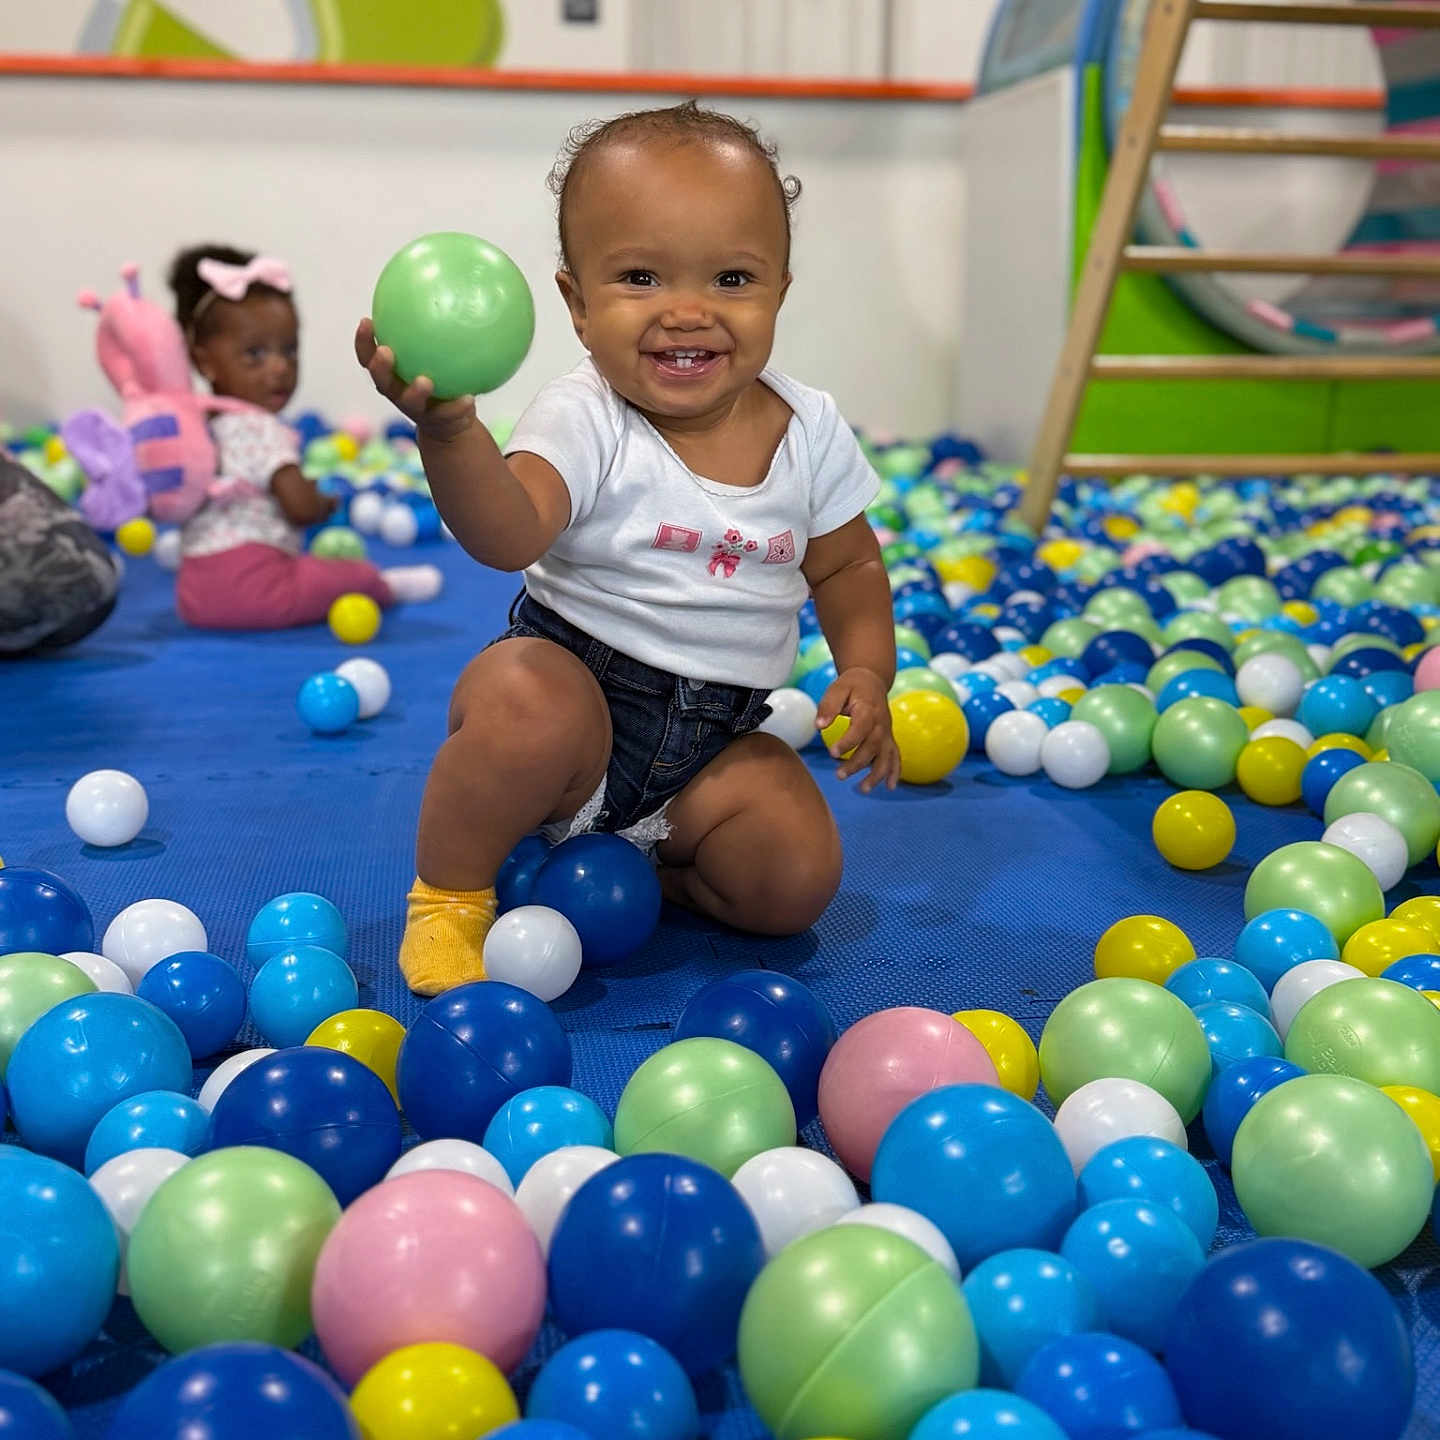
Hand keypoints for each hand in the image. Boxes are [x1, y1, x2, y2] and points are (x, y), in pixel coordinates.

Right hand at [354, 318, 476, 441]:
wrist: (449, 422)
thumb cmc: (441, 376)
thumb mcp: (438, 351)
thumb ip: (438, 326)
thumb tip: (454, 285)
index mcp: (391, 372)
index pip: (369, 355)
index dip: (363, 341)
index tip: (366, 320)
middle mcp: (397, 390)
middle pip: (381, 380)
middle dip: (380, 367)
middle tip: (387, 352)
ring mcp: (416, 409)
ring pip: (410, 402)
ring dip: (415, 392)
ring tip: (425, 381)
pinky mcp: (438, 422)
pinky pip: (448, 413)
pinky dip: (459, 406)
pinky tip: (470, 398)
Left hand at [816, 667, 900, 792]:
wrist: (872, 680)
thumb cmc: (851, 686)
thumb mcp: (836, 689)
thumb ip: (827, 706)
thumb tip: (818, 725)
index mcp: (868, 710)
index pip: (860, 729)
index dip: (848, 742)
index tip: (831, 752)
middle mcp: (881, 724)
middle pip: (872, 747)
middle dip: (857, 764)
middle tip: (839, 775)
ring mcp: (887, 733)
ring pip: (886, 756)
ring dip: (877, 774)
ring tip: (863, 789)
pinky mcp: (889, 739)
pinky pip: (895, 756)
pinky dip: (895, 772)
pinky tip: (890, 787)